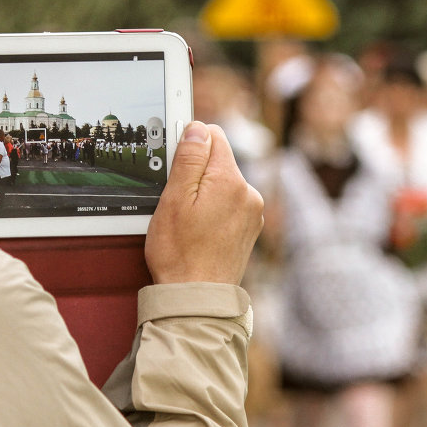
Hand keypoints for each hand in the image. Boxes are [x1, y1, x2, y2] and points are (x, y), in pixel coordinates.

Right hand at [145, 122, 263, 284]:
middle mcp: (249, 193)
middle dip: (196, 172)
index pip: (213, 135)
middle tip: (177, 201)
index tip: (174, 165)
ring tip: (188, 221)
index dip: (189, 145)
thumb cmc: (180, 253)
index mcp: (231, 181)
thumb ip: (188, 158)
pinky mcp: (249, 229)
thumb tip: (198, 128)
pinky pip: (229, 205)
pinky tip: (199, 231)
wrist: (197, 298)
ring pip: (223, 184)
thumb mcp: (174, 199)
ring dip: (205, 193)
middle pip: (218, 160)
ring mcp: (252, 213)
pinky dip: (214, 211)